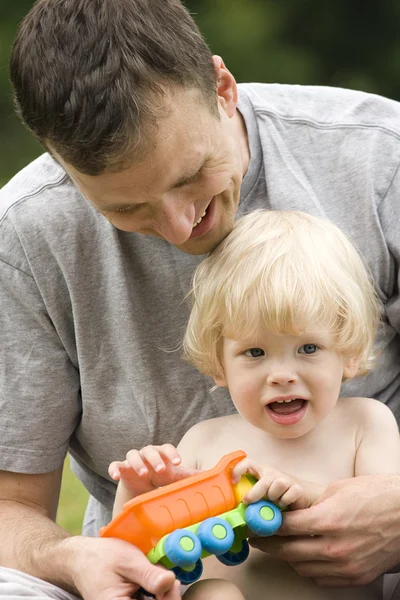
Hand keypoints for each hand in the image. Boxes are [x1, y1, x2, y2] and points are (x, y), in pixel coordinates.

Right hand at [65, 535, 180, 599]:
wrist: (82, 559)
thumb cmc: (101, 558)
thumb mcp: (127, 561)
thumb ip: (149, 574)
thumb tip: (170, 581)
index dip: (169, 599)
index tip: (173, 582)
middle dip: (167, 596)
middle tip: (168, 577)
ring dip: (161, 594)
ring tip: (158, 575)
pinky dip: (155, 594)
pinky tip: (153, 581)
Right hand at [109, 444, 197, 496]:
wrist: (142, 488)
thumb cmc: (161, 479)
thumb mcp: (175, 478)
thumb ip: (190, 476)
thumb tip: (214, 476)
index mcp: (161, 454)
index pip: (166, 448)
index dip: (172, 453)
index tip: (178, 461)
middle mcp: (147, 455)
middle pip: (150, 450)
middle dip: (155, 458)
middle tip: (160, 469)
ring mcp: (133, 461)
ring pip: (133, 454)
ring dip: (137, 462)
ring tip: (142, 474)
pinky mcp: (121, 469)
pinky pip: (115, 465)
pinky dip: (114, 468)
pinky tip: (115, 475)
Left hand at [231, 458, 308, 508]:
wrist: (300, 499)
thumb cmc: (275, 501)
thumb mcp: (259, 502)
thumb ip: (251, 508)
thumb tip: (241, 524)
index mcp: (259, 474)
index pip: (247, 464)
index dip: (239, 469)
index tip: (233, 482)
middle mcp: (271, 474)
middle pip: (263, 478)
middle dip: (255, 492)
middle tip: (249, 502)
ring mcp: (285, 480)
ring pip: (278, 483)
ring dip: (274, 496)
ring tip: (274, 503)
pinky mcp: (297, 487)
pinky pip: (292, 492)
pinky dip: (286, 500)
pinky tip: (284, 504)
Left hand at [249, 474, 399, 585]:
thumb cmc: (376, 495)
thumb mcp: (338, 490)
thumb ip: (312, 504)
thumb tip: (292, 511)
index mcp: (327, 520)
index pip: (285, 528)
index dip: (265, 526)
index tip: (256, 524)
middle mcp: (335, 547)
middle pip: (289, 551)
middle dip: (269, 544)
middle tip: (258, 538)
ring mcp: (346, 565)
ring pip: (303, 568)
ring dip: (289, 557)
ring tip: (281, 546)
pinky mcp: (357, 576)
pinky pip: (322, 578)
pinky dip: (310, 568)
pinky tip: (306, 557)